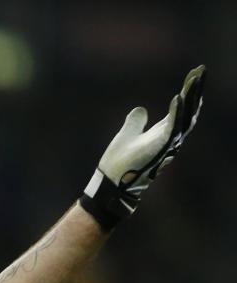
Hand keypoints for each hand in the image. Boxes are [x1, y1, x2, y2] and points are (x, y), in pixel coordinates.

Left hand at [80, 65, 204, 229]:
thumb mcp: (127, 134)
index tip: (195, 74)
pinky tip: (178, 97)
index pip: (182, 108)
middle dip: (196, 91)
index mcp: (163, 132)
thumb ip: (136, 121)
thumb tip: (140, 110)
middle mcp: (169, 138)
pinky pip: (172, 128)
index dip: (189, 91)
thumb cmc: (119, 162)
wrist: (110, 182)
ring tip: (195, 78)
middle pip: (188, 110)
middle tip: (201, 70)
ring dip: (191, 97)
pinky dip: (177, 112)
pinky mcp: (159, 149)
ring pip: (185, 117)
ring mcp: (166, 144)